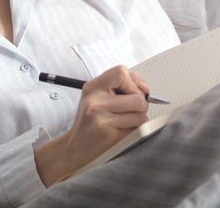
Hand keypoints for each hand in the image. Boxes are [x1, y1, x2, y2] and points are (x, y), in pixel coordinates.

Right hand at [34, 65, 149, 184]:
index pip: (121, 73)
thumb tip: (144, 89)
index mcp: (92, 88)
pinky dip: (135, 131)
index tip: (134, 91)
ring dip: (138, 119)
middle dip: (141, 105)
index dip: (134, 82)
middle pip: (138, 97)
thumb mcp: (96, 96)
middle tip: (131, 110)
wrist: (75, 147)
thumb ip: (118, 86)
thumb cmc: (90, 120)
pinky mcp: (110, 137)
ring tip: (124, 121)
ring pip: (141, 115)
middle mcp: (95, 102)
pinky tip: (122, 131)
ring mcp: (102, 120)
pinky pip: (137, 130)